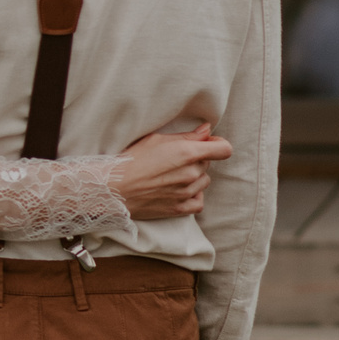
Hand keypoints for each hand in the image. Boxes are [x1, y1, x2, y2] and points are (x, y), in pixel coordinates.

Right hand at [112, 121, 231, 221]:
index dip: (218, 145)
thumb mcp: (156, 139)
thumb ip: (187, 136)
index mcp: (187, 152)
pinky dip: (193, 195)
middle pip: (208, 164)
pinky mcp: (180, 209)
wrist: (114, 187)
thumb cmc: (131, 159)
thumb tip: (207, 130)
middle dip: (196, 160)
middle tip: (173, 159)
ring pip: (203, 181)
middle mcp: (191, 173)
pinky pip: (199, 201)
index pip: (224, 149)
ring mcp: (187, 193)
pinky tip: (179, 190)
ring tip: (171, 175)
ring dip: (194, 177)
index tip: (208, 144)